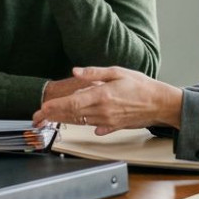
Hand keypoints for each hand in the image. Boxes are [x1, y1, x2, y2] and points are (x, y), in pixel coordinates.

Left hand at [32, 66, 182, 134]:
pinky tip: (73, 122)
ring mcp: (107, 121)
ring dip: (63, 120)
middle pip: (71, 115)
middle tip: (38, 117)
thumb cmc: (141, 86)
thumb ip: (94, 73)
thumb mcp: (117, 72)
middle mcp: (102, 111)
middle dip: (53, 116)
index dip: (55, 107)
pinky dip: (81, 124)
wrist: (160, 103)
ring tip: (49, 119)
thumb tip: (76, 72)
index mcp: (102, 96)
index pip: (72, 104)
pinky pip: (92, 127)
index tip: (43, 108)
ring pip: (79, 122)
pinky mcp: (113, 126)